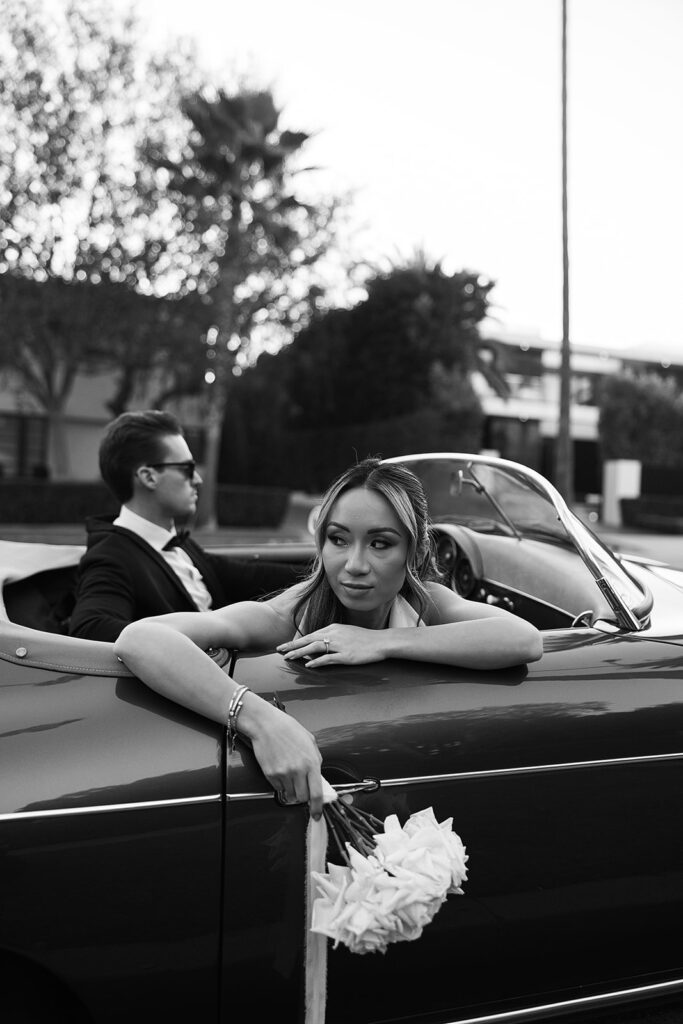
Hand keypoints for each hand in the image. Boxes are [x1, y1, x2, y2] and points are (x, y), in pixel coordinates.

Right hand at [238, 694, 323, 818]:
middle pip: (302, 798)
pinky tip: (281, 770)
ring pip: (290, 795)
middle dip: (304, 796)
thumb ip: (316, 760)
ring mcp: (283, 774)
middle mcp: (298, 770)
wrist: (266, 724)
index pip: (316, 793)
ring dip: (292, 790)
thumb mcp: (310, 742)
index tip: (316, 815)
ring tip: (290, 774)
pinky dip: (281, 784)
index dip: (317, 808)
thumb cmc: (288, 729)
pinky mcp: (271, 775)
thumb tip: (318, 777)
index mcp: (311, 762)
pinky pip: (278, 788)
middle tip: (302, 788)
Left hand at [277, 624, 386, 667]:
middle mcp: (334, 634)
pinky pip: (327, 658)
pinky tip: (308, 664)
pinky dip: (316, 660)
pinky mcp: (346, 655)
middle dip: (292, 645)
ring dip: (299, 652)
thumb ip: (333, 637)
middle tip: (279, 650)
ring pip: (314, 647)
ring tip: (288, 658)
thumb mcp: (346, 633)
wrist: (381, 641)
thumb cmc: (365, 639)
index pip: (310, 634)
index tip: (285, 646)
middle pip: (308, 639)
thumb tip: (319, 644)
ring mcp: (339, 645)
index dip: (296, 641)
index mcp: (333, 628)